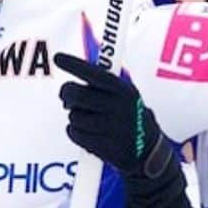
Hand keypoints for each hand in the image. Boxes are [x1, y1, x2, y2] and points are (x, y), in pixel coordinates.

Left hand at [55, 53, 173, 177]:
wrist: (148, 149)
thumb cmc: (129, 116)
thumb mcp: (126, 94)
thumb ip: (103, 83)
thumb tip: (73, 73)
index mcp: (123, 90)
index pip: (94, 73)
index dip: (74, 65)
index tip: (58, 58)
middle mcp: (119, 107)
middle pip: (77, 95)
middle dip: (66, 94)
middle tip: (65, 97)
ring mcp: (112, 128)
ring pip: (74, 116)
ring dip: (74, 117)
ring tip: (85, 119)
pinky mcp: (105, 146)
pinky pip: (75, 134)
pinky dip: (74, 132)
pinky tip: (85, 132)